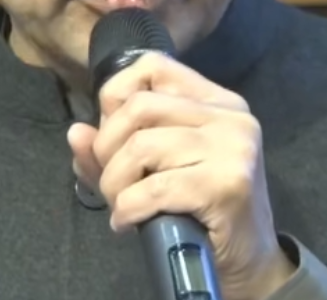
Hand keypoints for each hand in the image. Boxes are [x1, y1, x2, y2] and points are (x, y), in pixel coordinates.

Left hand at [67, 52, 295, 299]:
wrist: (250, 261)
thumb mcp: (156, 170)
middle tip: (111, 182)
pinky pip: (154, 188)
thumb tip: (76, 132)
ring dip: (115, 184)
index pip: (153, 65)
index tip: (112, 136)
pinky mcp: (228, 183)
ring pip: (141, 146)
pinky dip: (128, 208)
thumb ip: (114, 149)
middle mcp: (229, 115)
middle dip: (108, 148)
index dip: (115, 95)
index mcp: (216, 101)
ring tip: (120, 206)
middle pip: (139, 106)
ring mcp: (233, 146)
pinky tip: (128, 222)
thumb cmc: (201, 212)